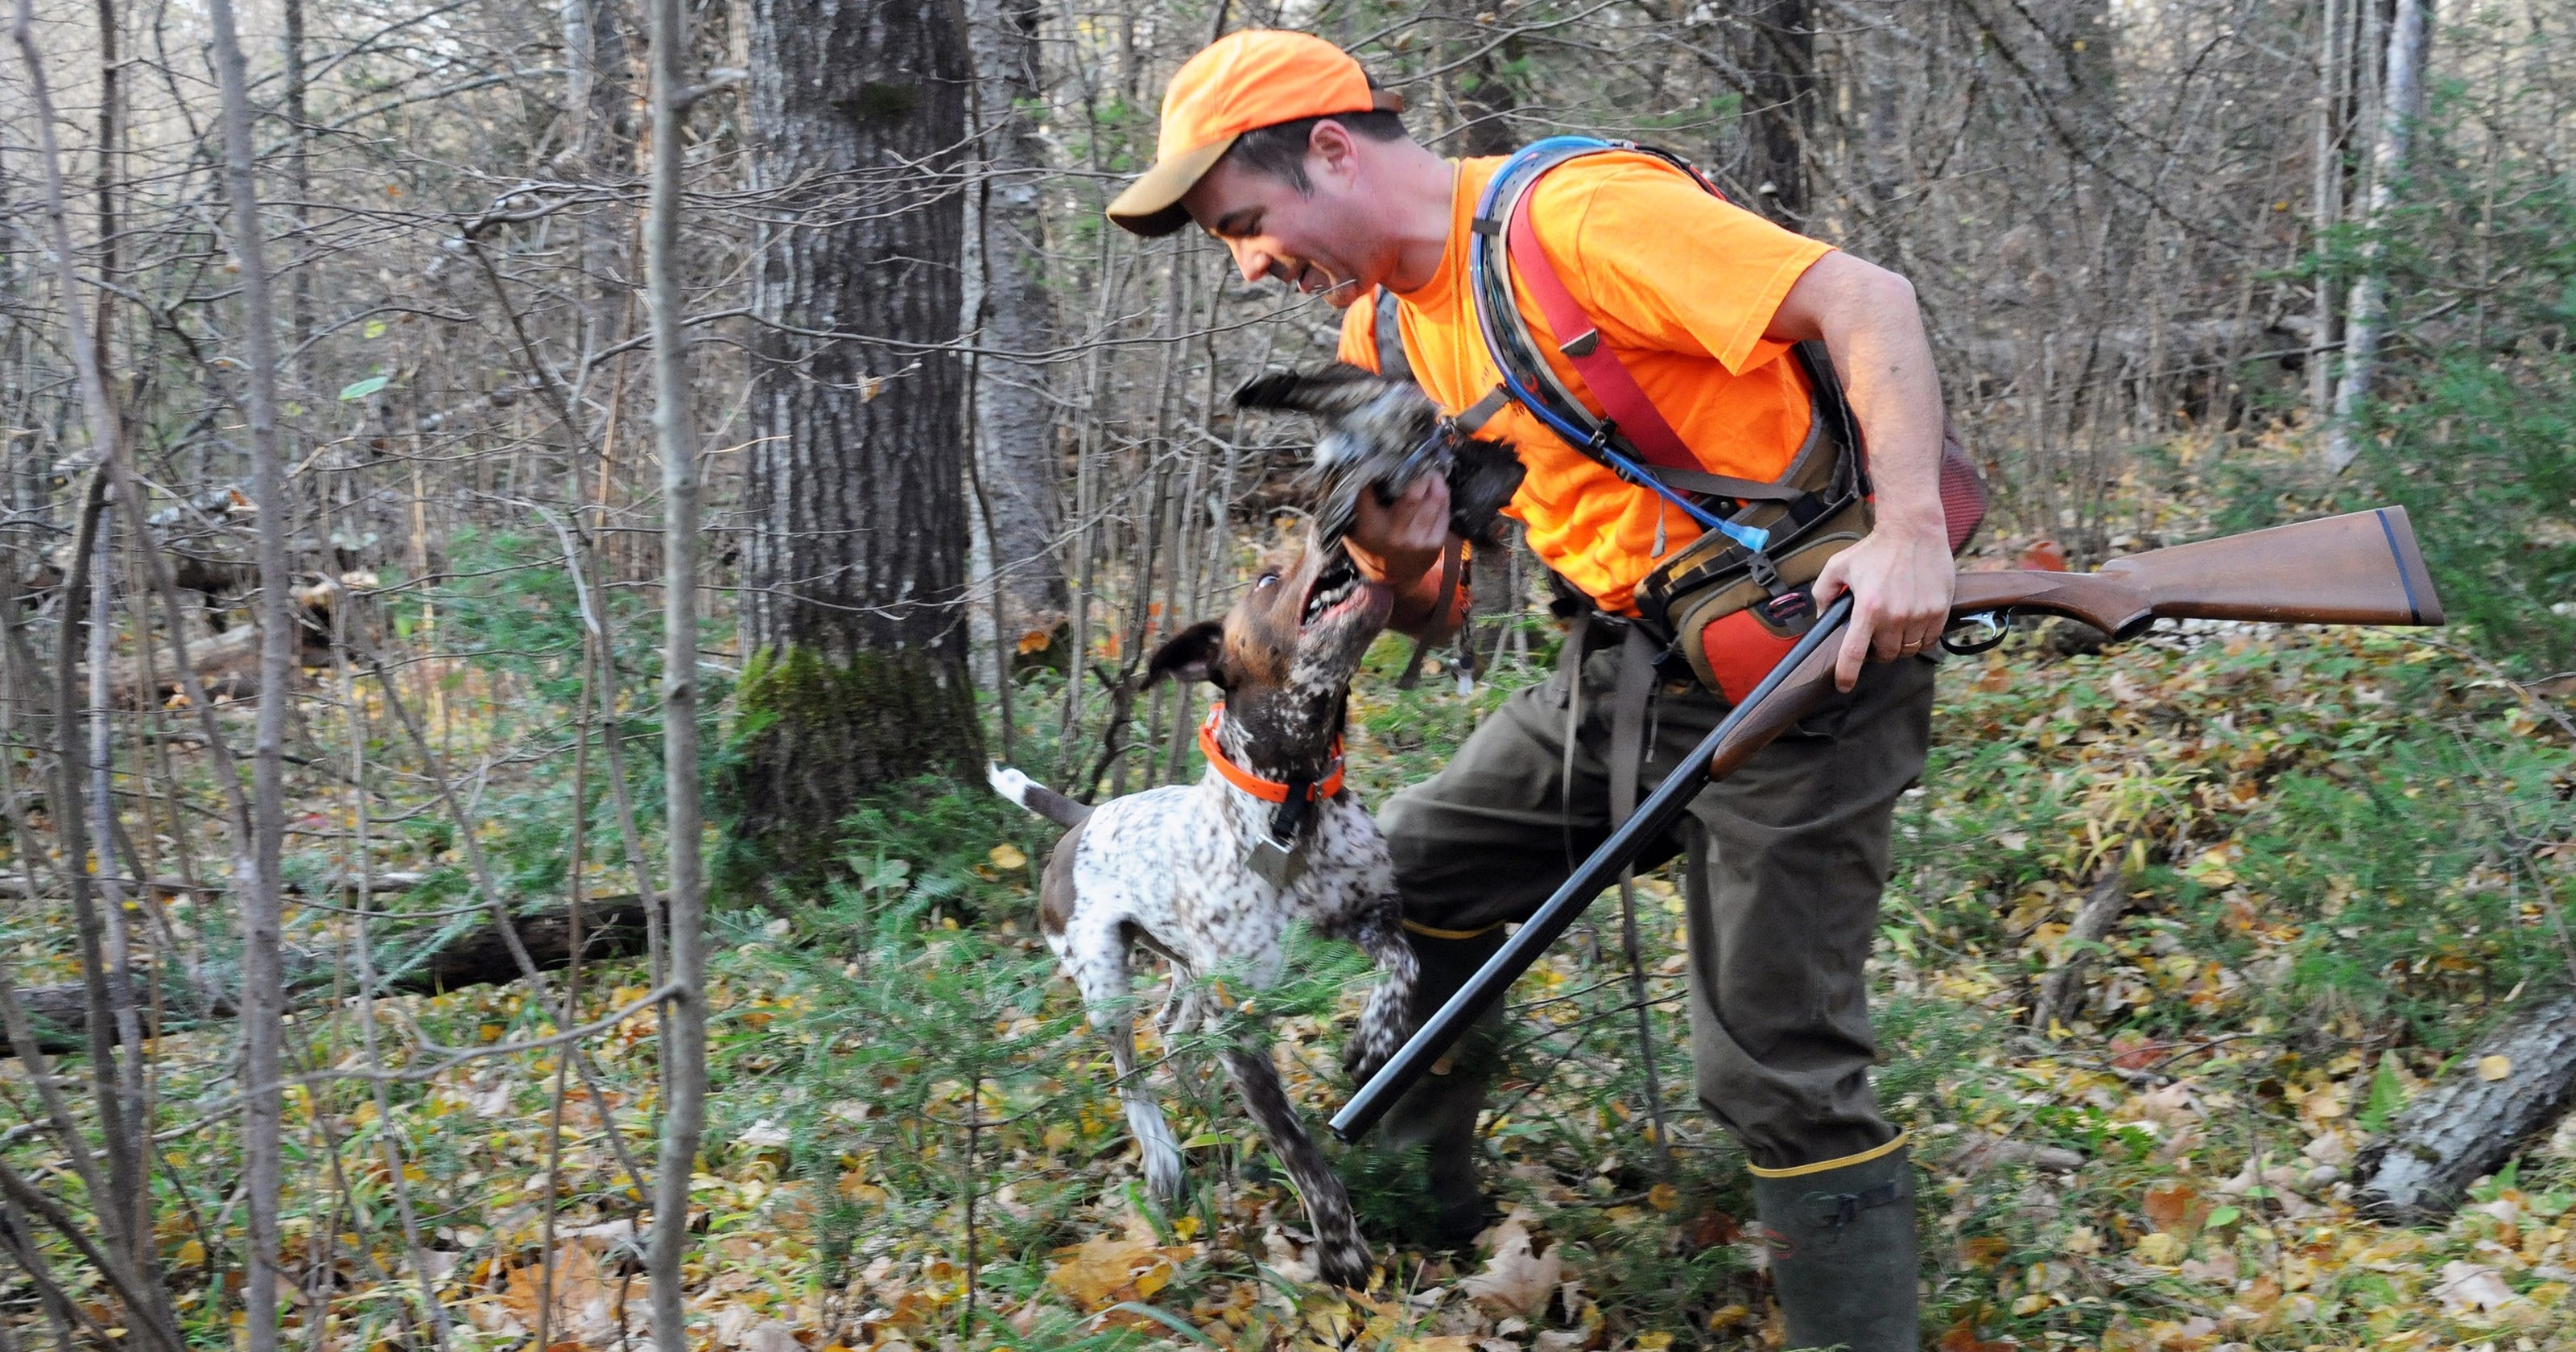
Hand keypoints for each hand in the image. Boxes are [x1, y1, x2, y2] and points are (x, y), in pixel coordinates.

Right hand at [1343, 472, 1449, 591]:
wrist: (1395, 578)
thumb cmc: (1375, 548)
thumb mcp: (1357, 530)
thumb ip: (1362, 505)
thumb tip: (1368, 472)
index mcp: (1372, 527)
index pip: (1373, 492)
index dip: (1379, 473)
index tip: (1386, 461)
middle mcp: (1395, 534)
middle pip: (1412, 496)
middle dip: (1419, 476)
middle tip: (1421, 464)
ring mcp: (1418, 540)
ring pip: (1432, 502)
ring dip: (1435, 483)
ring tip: (1433, 474)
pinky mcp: (1435, 544)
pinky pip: (1444, 514)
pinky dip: (1443, 499)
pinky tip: (1440, 490)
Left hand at [1811, 521, 1956, 691]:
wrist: (1913, 530)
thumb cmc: (1875, 549)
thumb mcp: (1838, 566)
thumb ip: (1824, 594)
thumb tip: (1822, 618)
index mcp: (1867, 608)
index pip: (1854, 653)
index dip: (1847, 675)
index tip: (1843, 685)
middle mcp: (1895, 616)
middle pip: (1885, 655)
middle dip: (1877, 652)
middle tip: (1874, 638)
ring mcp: (1920, 615)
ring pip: (1907, 650)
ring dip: (1898, 646)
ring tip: (1894, 628)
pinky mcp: (1939, 611)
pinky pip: (1928, 641)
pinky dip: (1919, 639)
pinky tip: (1912, 625)